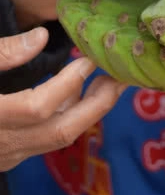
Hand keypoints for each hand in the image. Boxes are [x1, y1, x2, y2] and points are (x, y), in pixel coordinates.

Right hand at [0, 28, 125, 169]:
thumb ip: (4, 54)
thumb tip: (42, 37)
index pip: (39, 107)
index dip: (69, 82)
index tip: (90, 58)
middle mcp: (4, 145)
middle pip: (61, 132)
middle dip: (98, 105)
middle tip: (122, 77)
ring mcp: (7, 156)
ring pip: (57, 138)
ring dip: (86, 110)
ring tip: (108, 80)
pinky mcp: (9, 157)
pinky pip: (47, 139)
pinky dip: (66, 116)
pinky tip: (75, 93)